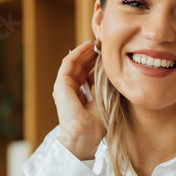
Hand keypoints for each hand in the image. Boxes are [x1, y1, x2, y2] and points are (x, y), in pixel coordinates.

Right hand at [53, 39, 104, 160]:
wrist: (84, 134)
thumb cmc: (97, 124)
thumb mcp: (105, 99)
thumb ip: (106, 85)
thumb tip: (114, 69)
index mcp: (80, 97)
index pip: (89, 75)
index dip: (98, 63)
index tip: (110, 54)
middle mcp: (71, 91)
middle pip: (82, 67)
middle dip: (93, 54)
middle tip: (105, 43)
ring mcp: (64, 87)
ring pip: (75, 63)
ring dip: (86, 51)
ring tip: (98, 42)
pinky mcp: (61, 84)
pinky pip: (69, 63)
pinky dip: (78, 52)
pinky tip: (89, 46)